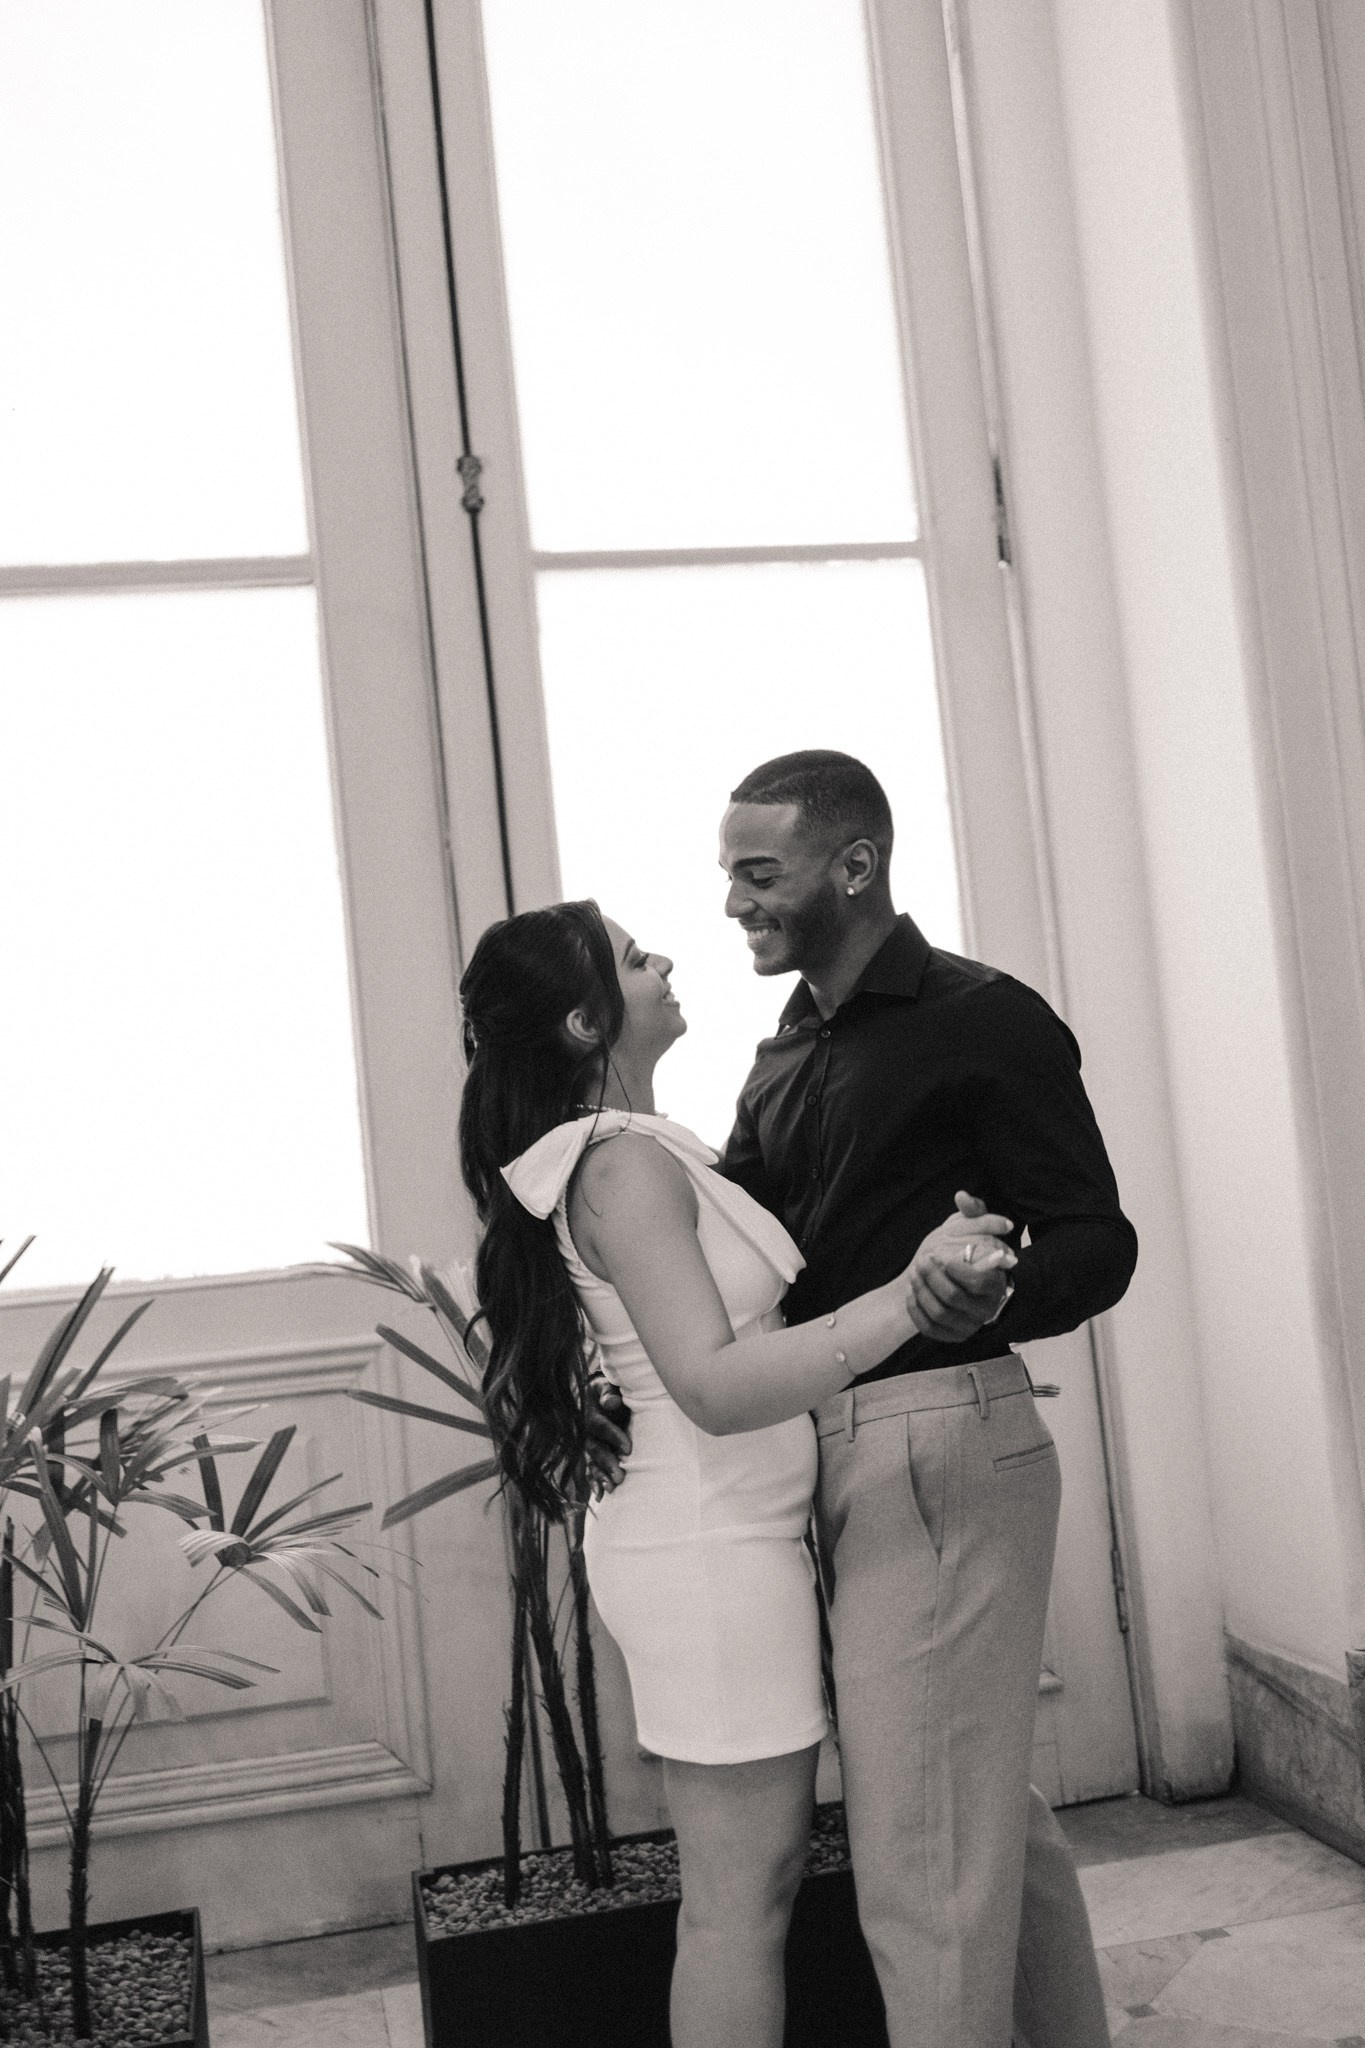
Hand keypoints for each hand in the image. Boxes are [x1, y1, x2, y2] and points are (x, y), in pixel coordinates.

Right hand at [584, 1381, 631, 1499]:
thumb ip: (609, 1393)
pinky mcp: (591, 1454)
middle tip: (620, 1477)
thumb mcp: (608, 1386)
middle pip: (593, 1448)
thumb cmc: (609, 1389)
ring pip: (591, 1461)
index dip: (613, 1436)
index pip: (599, 1425)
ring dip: (600, 1476)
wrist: (596, 1394)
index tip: (628, 1448)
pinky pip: (590, 1469)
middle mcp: (584, 1430)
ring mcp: (586, 1443)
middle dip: (607, 1462)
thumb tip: (612, 1401)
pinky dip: (594, 1482)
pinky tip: (600, 1496)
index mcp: (588, 1411)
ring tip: (611, 1489)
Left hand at [902, 1191, 1017, 1342]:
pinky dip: (916, 1310)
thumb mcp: (975, 1230)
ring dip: (921, 1291)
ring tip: (913, 1274)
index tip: (939, 1254)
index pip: (978, 1282)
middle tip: (920, 1261)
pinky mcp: (952, 1336)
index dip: (956, 1268)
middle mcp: (986, 1310)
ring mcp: (969, 1326)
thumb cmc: (971, 1254)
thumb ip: (973, 1212)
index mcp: (997, 1285)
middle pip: (953, 1297)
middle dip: (931, 1277)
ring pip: (939, 1313)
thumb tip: (961, 1196)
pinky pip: (930, 1328)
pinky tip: (912, 1293)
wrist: (964, 1286)